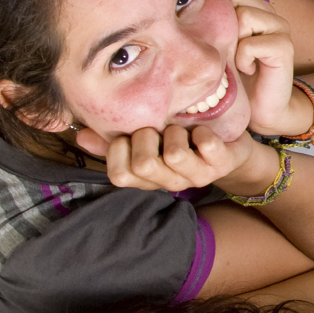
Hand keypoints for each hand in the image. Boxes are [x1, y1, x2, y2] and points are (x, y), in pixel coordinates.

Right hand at [75, 122, 255, 191]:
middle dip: (146, 136)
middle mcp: (170, 183)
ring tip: (182, 130)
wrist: (231, 150)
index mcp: (149, 179)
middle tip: (158, 130)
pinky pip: (205, 145)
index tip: (130, 137)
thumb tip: (81, 136)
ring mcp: (197, 176)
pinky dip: (201, 131)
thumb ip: (113, 141)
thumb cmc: (184, 142)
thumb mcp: (147, 141)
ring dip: (175, 132)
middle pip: (143, 164)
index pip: (119, 176)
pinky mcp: (221, 164)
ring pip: (173, 155)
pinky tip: (202, 130)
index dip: (118, 151)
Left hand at [206, 0, 304, 135]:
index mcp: (254, 8)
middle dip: (224, 23)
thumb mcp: (222, 42)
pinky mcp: (284, 47)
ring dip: (234, 43)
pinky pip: (250, 43)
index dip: (216, 2)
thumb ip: (220, 11)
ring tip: (238, 60)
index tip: (210, 27)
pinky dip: (243, 59)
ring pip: (244, 16)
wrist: (260, 109)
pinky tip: (247, 69)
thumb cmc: (237, 77)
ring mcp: (280, 28)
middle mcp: (270, 13)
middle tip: (228, 48)